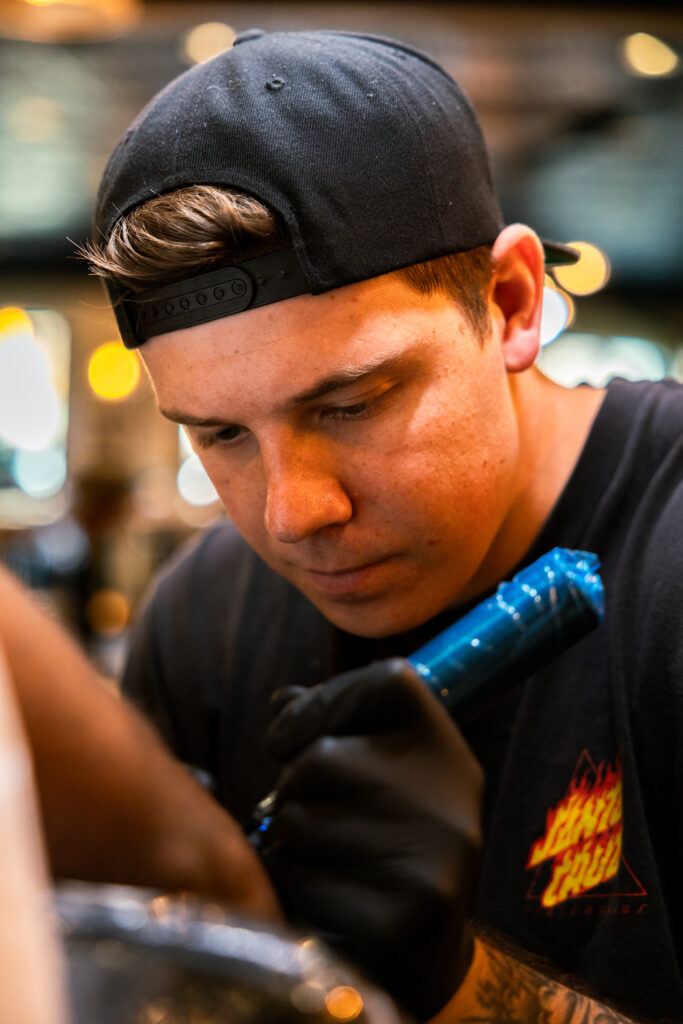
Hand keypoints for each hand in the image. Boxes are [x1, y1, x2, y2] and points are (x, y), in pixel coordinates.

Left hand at [262, 658, 483, 1020]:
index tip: (292, 739)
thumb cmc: (383, 840)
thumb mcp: (378, 770)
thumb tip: (283, 702)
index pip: (386, 681)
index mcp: (447, 750)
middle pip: (321, 758)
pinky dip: (289, 885)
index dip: (321, 704)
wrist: (423, 954)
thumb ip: (331, 726)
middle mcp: (452, 797)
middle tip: (311, 816)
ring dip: (286, 840)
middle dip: (292, 788)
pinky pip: (295, 878)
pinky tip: (324, 895)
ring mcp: (431, 857)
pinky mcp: (399, 916)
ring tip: (322, 856)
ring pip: (298, 818)